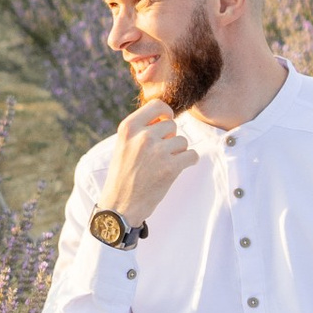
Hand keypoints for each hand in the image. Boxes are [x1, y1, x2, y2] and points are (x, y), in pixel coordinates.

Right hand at [99, 99, 197, 229]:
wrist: (119, 207)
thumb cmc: (122, 177)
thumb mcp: (123, 146)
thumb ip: (141, 130)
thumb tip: (167, 118)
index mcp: (128, 128)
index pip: (157, 105)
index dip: (166, 112)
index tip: (167, 121)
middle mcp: (143, 136)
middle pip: (172, 126)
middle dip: (170, 139)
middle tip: (158, 155)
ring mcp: (157, 151)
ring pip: (182, 142)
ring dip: (178, 153)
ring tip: (162, 166)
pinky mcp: (170, 167)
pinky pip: (192, 155)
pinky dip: (188, 162)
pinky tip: (175, 170)